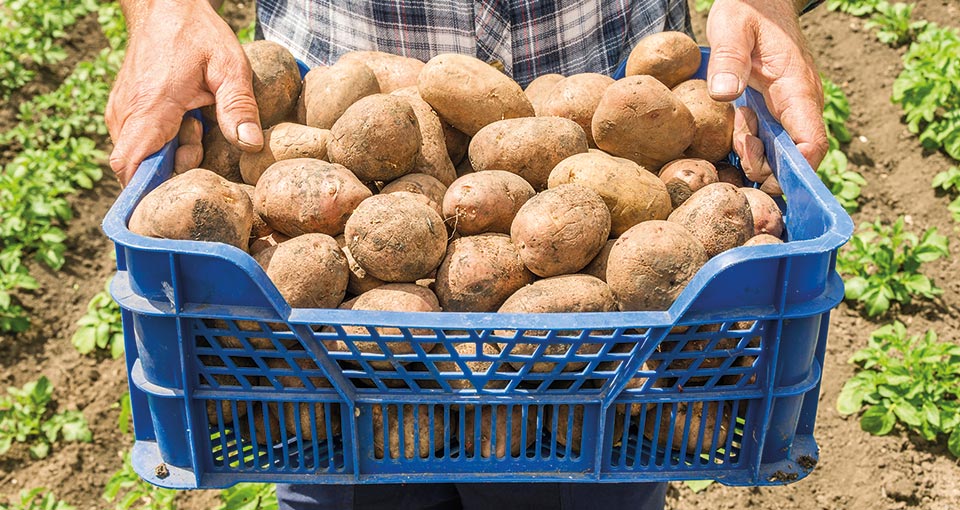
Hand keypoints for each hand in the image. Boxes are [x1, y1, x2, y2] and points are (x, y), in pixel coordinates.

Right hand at [106, 0, 261, 184]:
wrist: (165, 7)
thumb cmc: (197, 35)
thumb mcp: (230, 66)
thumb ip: (238, 106)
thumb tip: (250, 144)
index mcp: (150, 108)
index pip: (129, 167)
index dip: (149, 191)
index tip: (180, 188)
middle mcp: (125, 115)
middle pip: (142, 169)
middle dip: (175, 167)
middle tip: (200, 133)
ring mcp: (120, 113)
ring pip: (142, 156)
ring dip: (172, 151)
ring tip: (195, 120)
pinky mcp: (123, 111)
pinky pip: (141, 143)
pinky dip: (165, 140)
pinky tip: (185, 117)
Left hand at [705, 0, 827, 174]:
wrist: (760, 0)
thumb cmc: (748, 10)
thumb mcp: (730, 28)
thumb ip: (729, 60)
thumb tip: (724, 95)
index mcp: (797, 89)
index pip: (811, 144)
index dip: (794, 171)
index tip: (763, 177)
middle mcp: (800, 104)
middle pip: (794, 159)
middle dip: (765, 166)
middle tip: (739, 143)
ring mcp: (790, 108)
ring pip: (779, 152)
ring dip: (754, 153)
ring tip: (738, 123)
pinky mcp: (777, 109)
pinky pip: (769, 140)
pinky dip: (751, 143)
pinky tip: (737, 124)